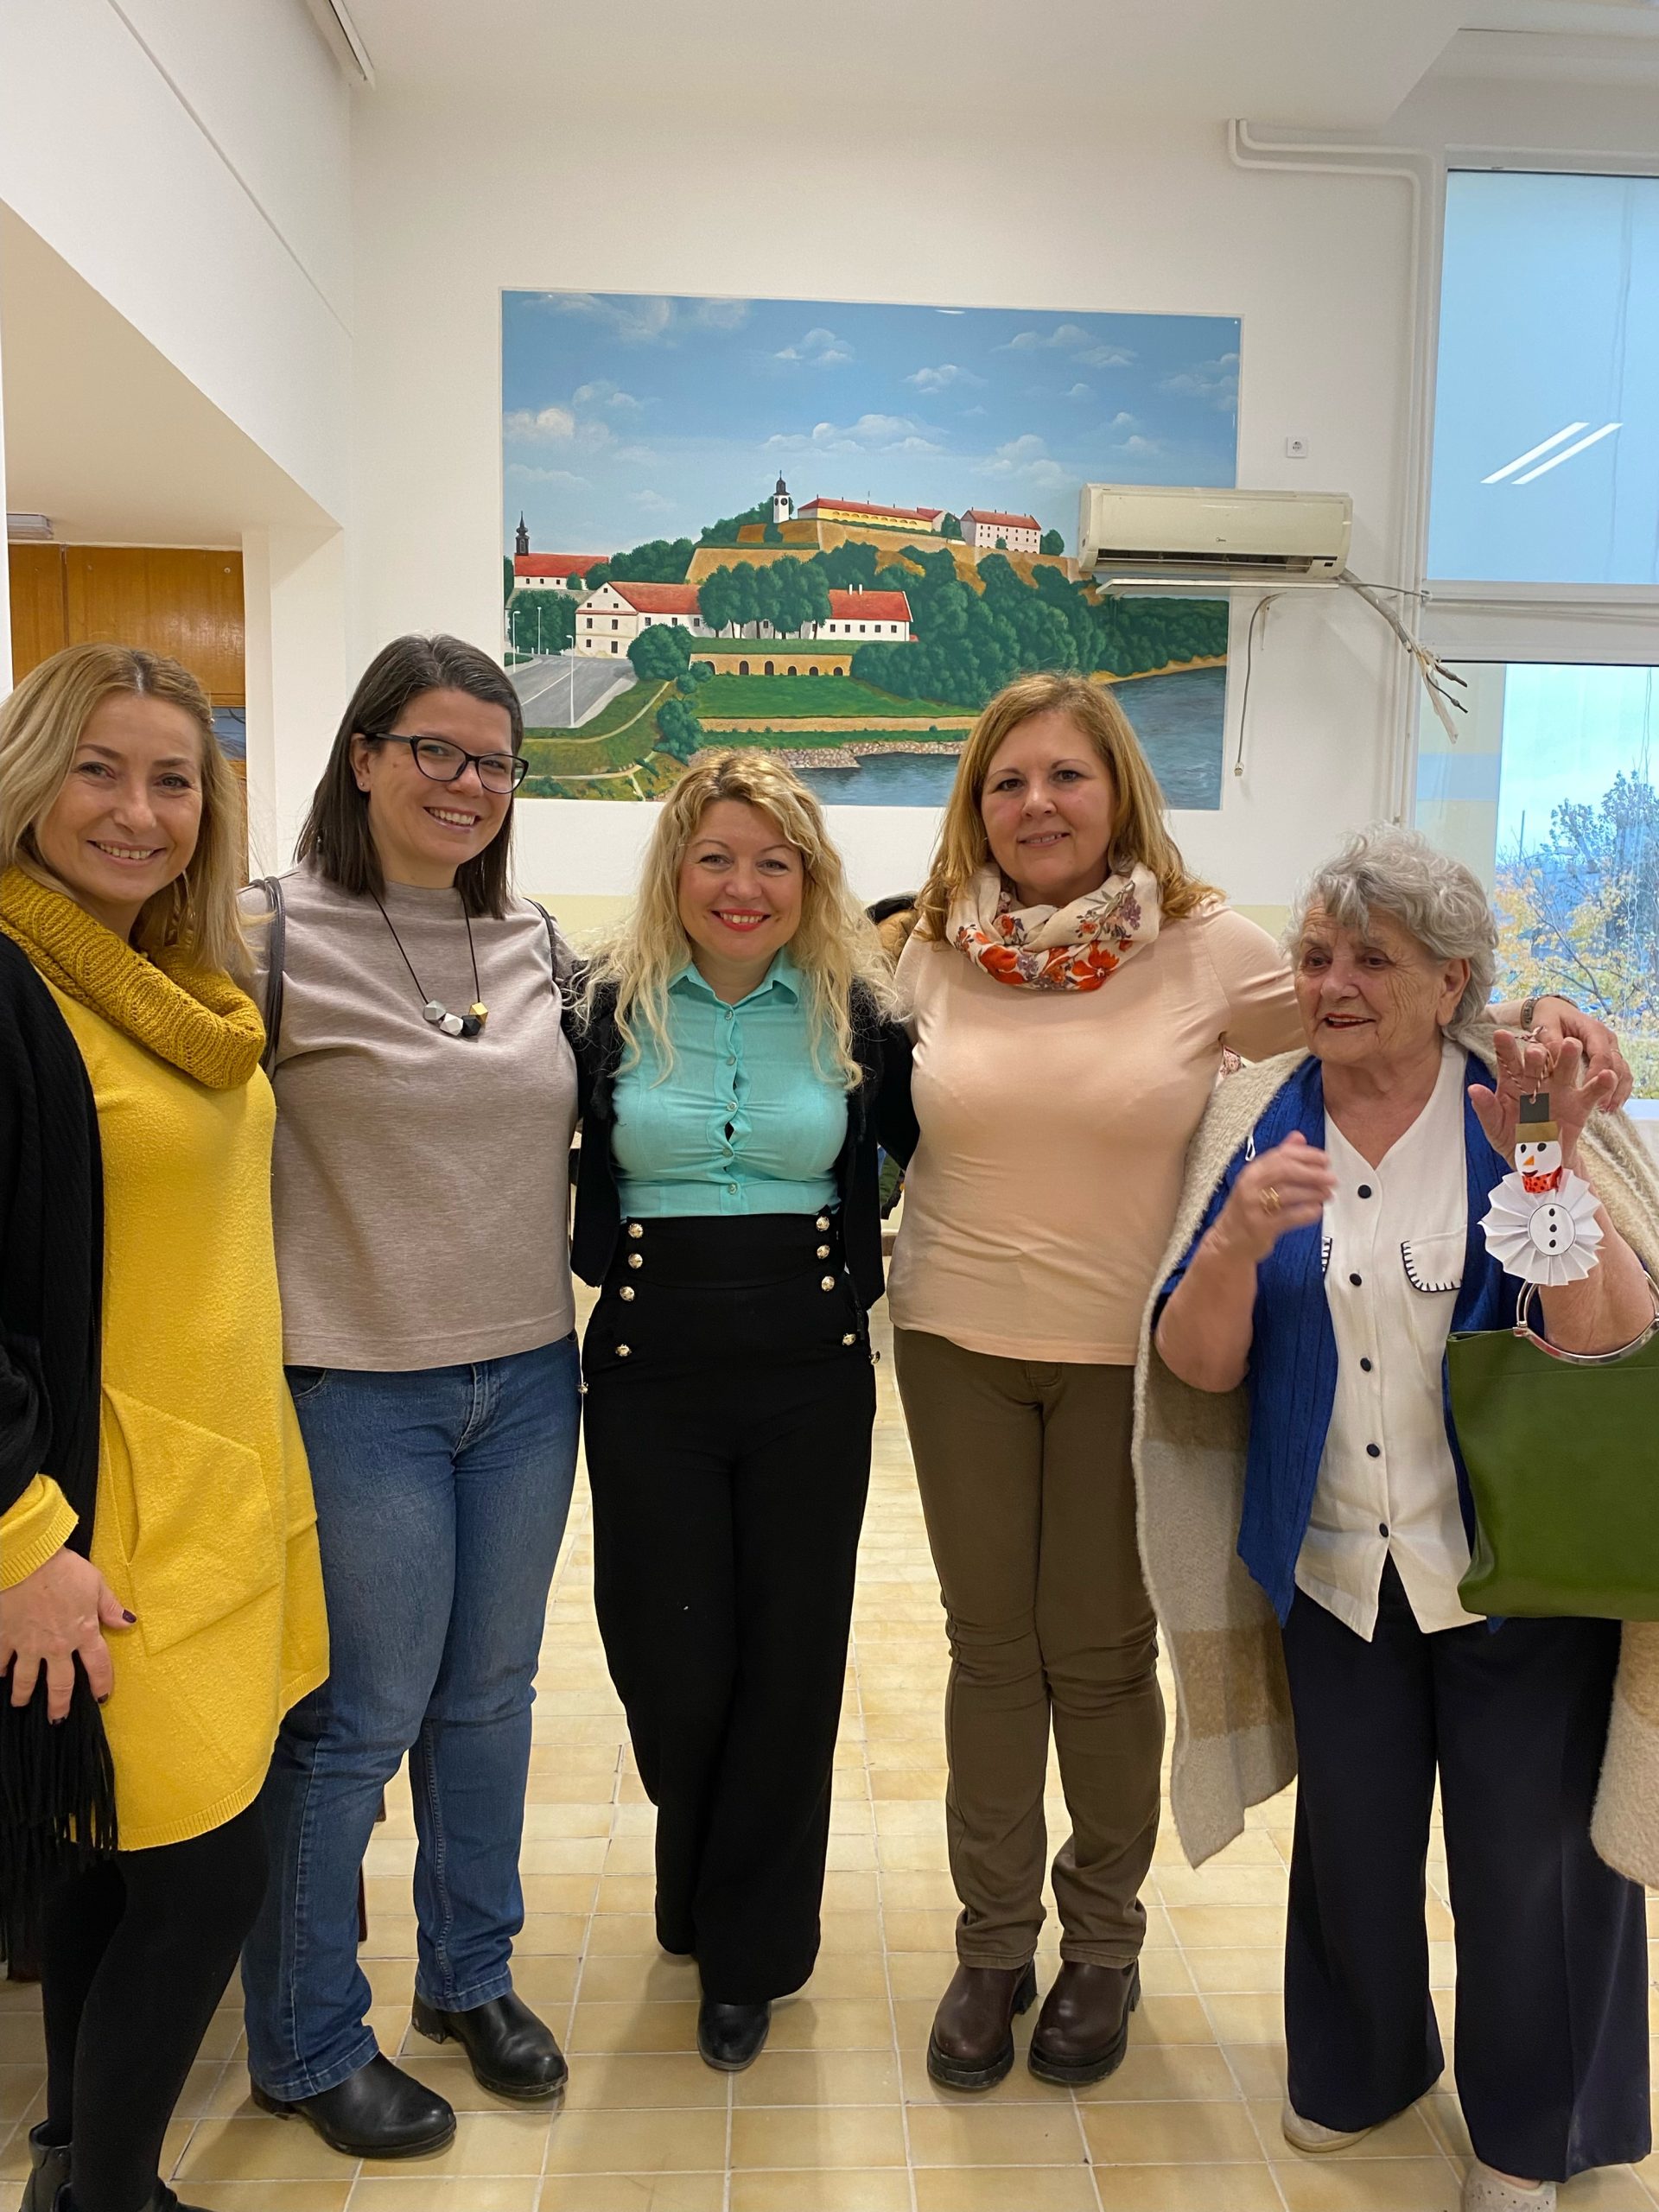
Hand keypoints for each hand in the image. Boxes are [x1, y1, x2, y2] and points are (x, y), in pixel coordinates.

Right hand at [0, 1549, 133, 1721]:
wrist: (28, 1562)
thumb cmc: (65, 1569)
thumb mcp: (96, 1583)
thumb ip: (110, 1607)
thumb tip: (128, 1623)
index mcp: (83, 1633)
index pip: (98, 1666)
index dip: (102, 1683)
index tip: (102, 1698)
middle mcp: (56, 1646)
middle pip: (59, 1684)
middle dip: (59, 1705)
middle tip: (57, 1720)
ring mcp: (28, 1645)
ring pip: (25, 1680)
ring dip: (23, 1695)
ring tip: (21, 1705)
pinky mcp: (5, 1637)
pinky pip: (0, 1661)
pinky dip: (0, 1669)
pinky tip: (0, 1675)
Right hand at [1214, 1132, 1335, 1263]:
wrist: (1228, 1241)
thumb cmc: (1247, 1209)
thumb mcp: (1258, 1180)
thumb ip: (1279, 1158)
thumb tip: (1298, 1137)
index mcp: (1252, 1171)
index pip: (1282, 1155)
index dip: (1307, 1155)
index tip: (1324, 1160)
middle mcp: (1250, 1186)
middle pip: (1286, 1171)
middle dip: (1313, 1173)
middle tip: (1331, 1177)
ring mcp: (1254, 1207)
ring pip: (1290, 1194)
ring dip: (1313, 1193)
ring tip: (1327, 1194)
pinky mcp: (1261, 1227)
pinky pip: (1290, 1217)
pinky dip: (1307, 1213)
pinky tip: (1316, 1210)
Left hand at [1470, 1031, 1615, 1168]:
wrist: (1537, 1163)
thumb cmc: (1512, 1139)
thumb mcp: (1495, 1127)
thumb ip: (1486, 1109)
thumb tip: (1474, 1089)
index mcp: (1513, 1082)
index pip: (1508, 1062)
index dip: (1504, 1048)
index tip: (1500, 1035)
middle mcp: (1538, 1081)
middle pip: (1538, 1062)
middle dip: (1537, 1054)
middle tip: (1536, 1049)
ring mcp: (1560, 1090)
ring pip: (1565, 1068)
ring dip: (1568, 1057)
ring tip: (1570, 1046)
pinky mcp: (1579, 1104)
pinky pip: (1591, 1092)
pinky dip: (1600, 1084)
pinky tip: (1606, 1075)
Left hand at [1530, 999, 1630, 1109]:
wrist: (1554, 1011)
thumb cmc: (1549, 1017)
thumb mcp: (1544, 1025)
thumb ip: (1550, 1040)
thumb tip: (1555, 1058)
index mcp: (1593, 1029)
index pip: (1602, 1055)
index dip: (1597, 1075)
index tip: (1589, 1092)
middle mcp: (1606, 1039)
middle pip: (1616, 1065)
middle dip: (1611, 1087)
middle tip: (1602, 1107)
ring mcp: (1610, 1048)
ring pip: (1622, 1071)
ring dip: (1617, 1091)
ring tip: (1607, 1110)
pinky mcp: (1609, 1058)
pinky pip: (1620, 1075)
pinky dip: (1617, 1091)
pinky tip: (1610, 1106)